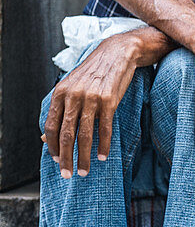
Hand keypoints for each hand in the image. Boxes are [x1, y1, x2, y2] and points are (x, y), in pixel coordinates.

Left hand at [42, 32, 140, 178]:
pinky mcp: (109, 100)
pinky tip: (103, 156)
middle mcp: (74, 96)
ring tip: (85, 171)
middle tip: (67, 174)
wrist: (118, 52)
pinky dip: (103, 145)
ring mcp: (91, 98)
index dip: (52, 146)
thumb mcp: (72, 87)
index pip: (52, 126)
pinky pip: (105, 129)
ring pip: (85, 135)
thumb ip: (60, 110)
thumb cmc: (95, 71)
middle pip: (66, 135)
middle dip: (66, 158)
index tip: (57, 159)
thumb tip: (44, 137)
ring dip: (85, 157)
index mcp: (60, 93)